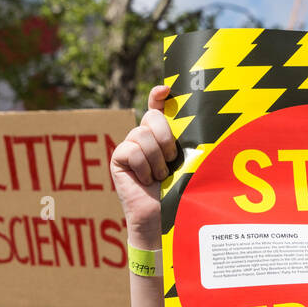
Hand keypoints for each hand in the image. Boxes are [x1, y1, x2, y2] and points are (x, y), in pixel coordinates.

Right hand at [110, 85, 175, 237]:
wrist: (162, 217)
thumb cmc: (178, 191)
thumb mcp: (185, 161)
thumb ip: (182, 138)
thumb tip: (188, 117)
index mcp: (162, 135)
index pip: (158, 106)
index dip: (159, 95)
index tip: (166, 89)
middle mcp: (144, 137)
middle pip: (152, 117)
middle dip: (165, 138)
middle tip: (171, 160)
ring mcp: (130, 146)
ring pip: (142, 134)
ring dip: (155, 158)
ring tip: (159, 176)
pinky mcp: (119, 158)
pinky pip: (131, 150)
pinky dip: (143, 167)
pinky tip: (145, 180)